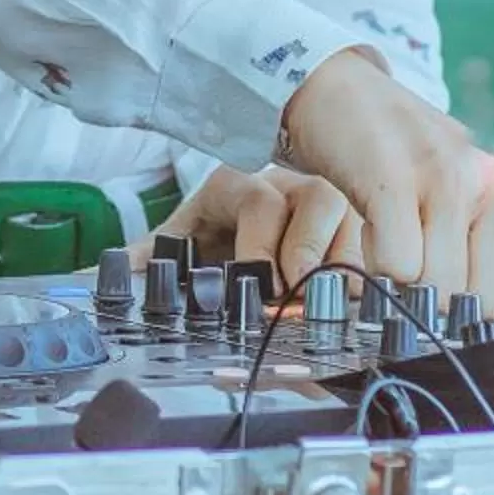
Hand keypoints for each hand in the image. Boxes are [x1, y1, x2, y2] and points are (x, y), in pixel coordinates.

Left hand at [149, 165, 362, 288]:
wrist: (239, 227)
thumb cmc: (212, 235)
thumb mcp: (181, 240)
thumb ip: (152, 255)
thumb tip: (114, 268)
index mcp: (242, 185)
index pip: (260, 201)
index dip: (262, 245)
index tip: (261, 284)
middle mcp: (291, 187)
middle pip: (320, 201)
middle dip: (311, 254)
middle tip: (301, 299)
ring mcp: (331, 205)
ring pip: (357, 224)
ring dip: (346, 269)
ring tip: (330, 309)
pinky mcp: (361, 229)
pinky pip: (379, 247)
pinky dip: (373, 278)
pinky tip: (361, 309)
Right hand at [278, 47, 493, 310]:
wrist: (347, 93)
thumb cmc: (416, 157)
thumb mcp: (485, 193)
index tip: (475, 277)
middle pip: (491, 299)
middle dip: (453, 295)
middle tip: (428, 252)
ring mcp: (447, 177)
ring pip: (444, 289)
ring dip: (411, 279)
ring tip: (400, 232)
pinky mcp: (393, 179)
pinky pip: (398, 268)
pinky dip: (378, 263)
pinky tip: (376, 225)